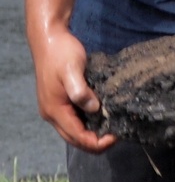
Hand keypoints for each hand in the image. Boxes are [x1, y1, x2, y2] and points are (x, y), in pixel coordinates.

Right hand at [30, 25, 115, 152]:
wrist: (49, 38)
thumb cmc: (61, 53)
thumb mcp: (73, 70)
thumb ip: (81, 91)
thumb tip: (95, 109)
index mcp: (55, 110)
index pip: (77, 136)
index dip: (97, 142)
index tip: (117, 136)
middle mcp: (52, 114)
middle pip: (75, 138)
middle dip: (95, 141)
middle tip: (118, 133)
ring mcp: (55, 107)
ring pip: (74, 130)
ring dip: (92, 132)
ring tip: (113, 125)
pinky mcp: (60, 100)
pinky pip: (74, 118)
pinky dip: (87, 121)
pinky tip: (102, 114)